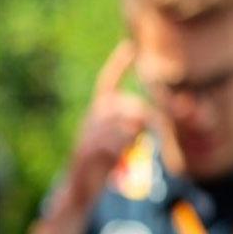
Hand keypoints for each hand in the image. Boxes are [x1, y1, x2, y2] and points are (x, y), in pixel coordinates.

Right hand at [62, 41, 153, 213]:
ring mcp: (88, 133)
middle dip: (145, 119)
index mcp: (98, 111)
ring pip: (126, 125)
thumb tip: (152, 117)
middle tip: (144, 135)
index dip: (119, 64)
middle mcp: (92, 117)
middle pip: (129, 105)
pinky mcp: (87, 150)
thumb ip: (136, 124)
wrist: (80, 188)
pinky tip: (117, 157)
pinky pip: (116, 143)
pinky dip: (122, 150)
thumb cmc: (105, 161)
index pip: (107, 81)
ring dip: (133, 139)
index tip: (130, 46)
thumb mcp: (122, 138)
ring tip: (124, 149)